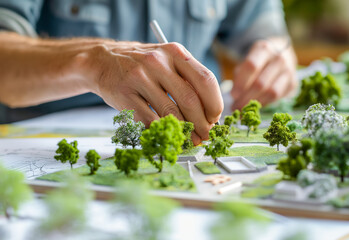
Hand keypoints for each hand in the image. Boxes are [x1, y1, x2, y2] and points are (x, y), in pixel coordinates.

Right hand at [85, 41, 222, 144]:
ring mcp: (139, 77)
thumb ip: (187, 81)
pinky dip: (162, 132)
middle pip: (190, 99)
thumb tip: (209, 115)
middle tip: (205, 135)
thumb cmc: (141, 66)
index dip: (214, 103)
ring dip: (184, 132)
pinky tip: (167, 136)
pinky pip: (149, 121)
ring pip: (171, 113)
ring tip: (190, 139)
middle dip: (202, 123)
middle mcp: (158, 62)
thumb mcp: (167, 61)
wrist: (102, 60)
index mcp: (175, 52)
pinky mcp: (124, 95)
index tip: (215, 118)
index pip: (206, 79)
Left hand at [230, 38, 296, 109]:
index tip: (233, 95)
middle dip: (246, 98)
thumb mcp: (247, 60)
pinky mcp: (293, 83)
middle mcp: (279, 59)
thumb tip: (235, 95)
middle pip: (261, 83)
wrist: (281, 53)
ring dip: (255, 103)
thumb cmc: (259, 59)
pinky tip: (256, 106)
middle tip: (235, 107)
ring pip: (271, 92)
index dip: (241, 83)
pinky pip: (277, 97)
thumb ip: (240, 75)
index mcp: (264, 49)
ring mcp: (288, 71)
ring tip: (244, 109)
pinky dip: (264, 103)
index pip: (251, 66)